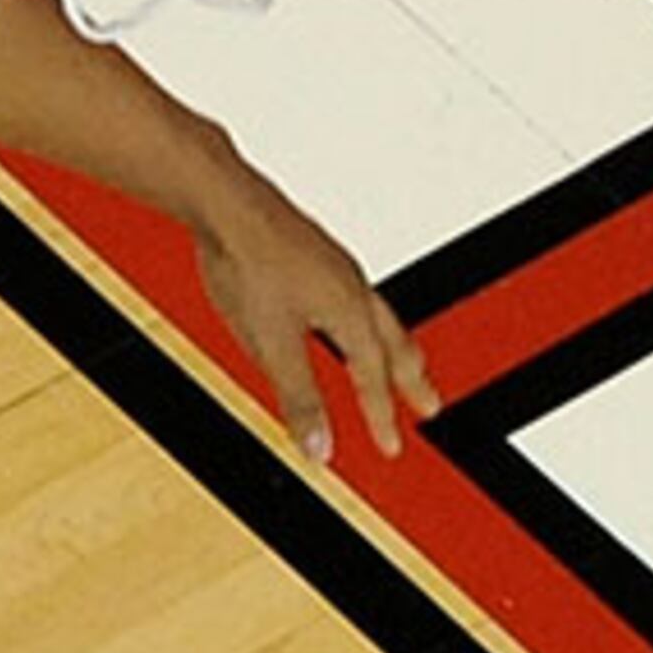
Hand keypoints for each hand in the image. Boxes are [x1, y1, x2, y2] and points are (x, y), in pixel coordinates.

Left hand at [190, 186, 440, 463]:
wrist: (221, 201)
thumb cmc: (247, 264)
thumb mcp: (270, 344)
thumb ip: (298, 396)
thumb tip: (319, 451)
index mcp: (349, 311)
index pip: (372, 376)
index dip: (380, 415)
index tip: (390, 447)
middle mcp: (350, 285)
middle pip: (393, 342)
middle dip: (411, 377)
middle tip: (430, 404)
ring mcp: (332, 262)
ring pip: (376, 312)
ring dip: (393, 343)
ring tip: (398, 359)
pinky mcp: (310, 247)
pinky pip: (352, 290)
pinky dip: (363, 314)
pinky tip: (340, 310)